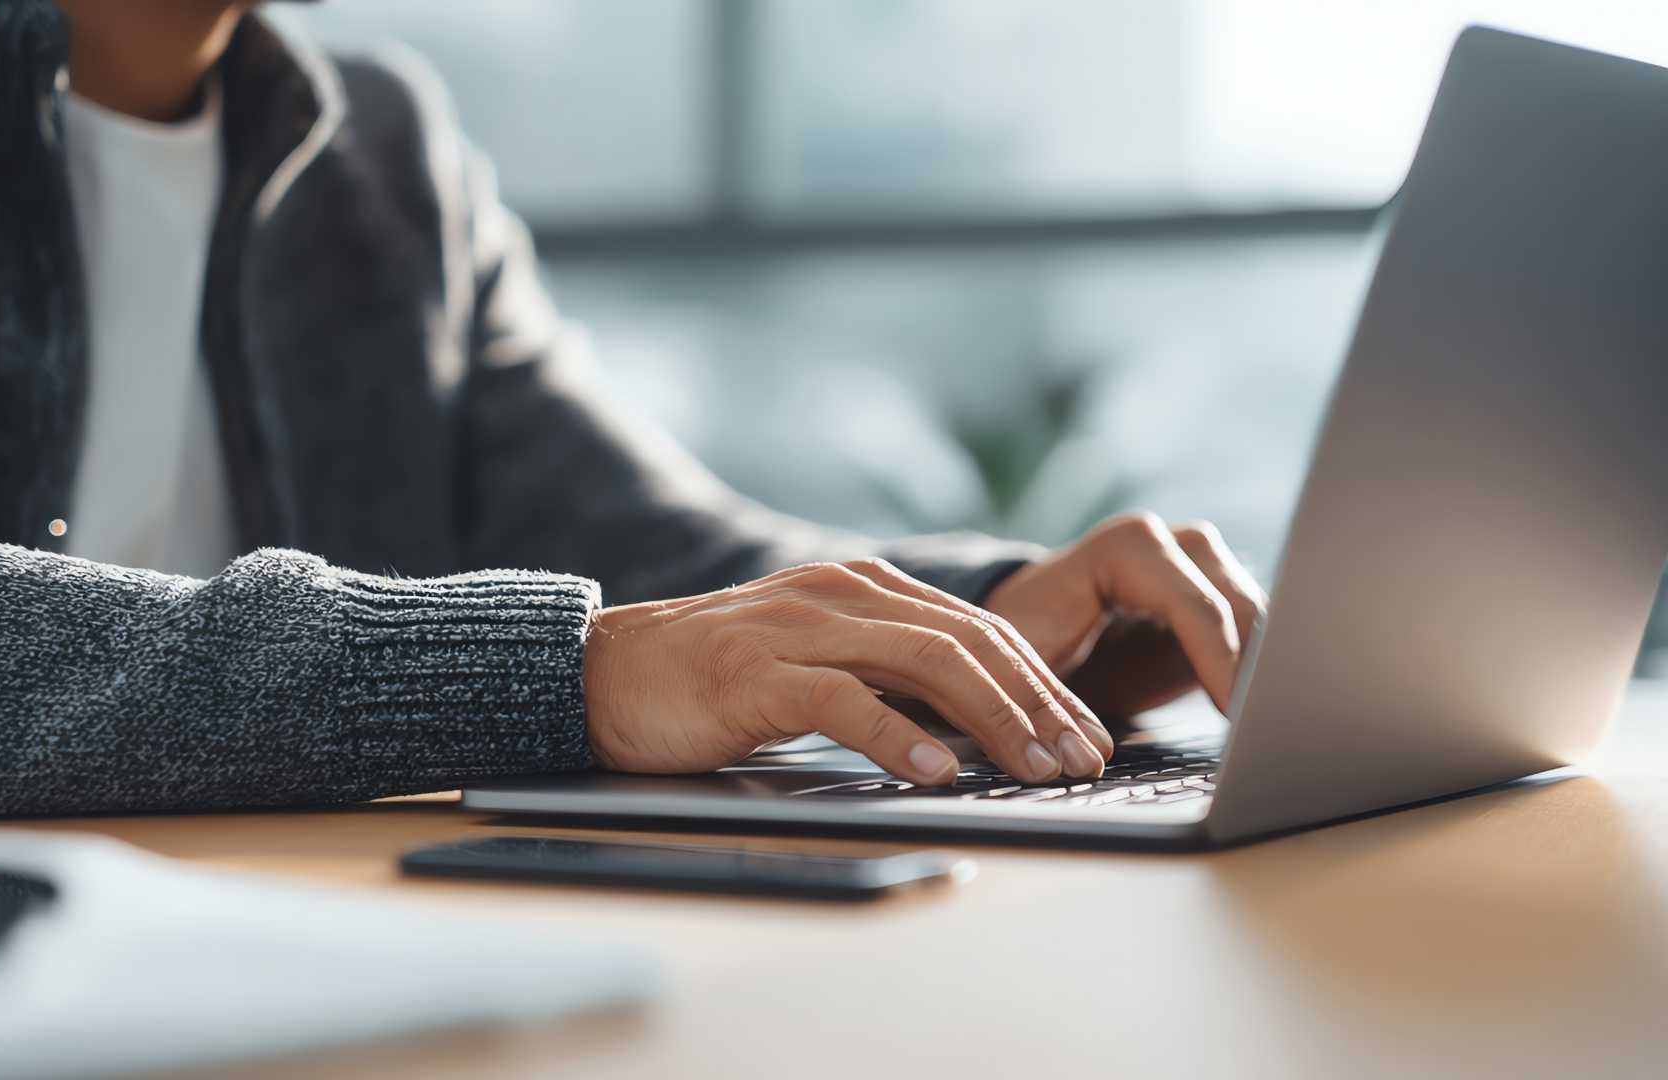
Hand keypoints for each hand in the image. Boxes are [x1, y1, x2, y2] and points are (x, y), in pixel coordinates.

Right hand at [583, 559, 1114, 785]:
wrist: (605, 674)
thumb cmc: (713, 683)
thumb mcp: (814, 665)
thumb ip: (883, 678)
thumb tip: (970, 730)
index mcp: (862, 588)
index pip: (977, 629)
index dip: (1041, 681)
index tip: (1085, 733)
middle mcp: (840, 594)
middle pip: (967, 641)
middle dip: (1037, 702)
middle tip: (1081, 758)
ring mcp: (798, 628)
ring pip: (924, 662)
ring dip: (993, 718)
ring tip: (1034, 766)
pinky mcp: (756, 672)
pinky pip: (843, 699)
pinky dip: (898, 735)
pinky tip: (937, 770)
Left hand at [984, 513, 1266, 719]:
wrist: (1035, 629)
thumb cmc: (1026, 643)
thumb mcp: (1030, 664)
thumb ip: (1065, 689)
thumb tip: (1085, 748)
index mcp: (1124, 548)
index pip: (1193, 604)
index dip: (1220, 661)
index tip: (1236, 714)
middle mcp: (1171, 544)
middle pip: (1238, 606)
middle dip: (1254, 667)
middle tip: (1263, 728)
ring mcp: (1201, 566)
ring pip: (1258, 618)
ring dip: (1265, 670)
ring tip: (1265, 727)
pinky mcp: (1217, 598)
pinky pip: (1254, 633)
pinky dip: (1258, 672)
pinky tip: (1256, 713)